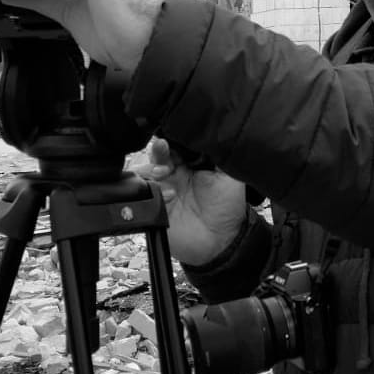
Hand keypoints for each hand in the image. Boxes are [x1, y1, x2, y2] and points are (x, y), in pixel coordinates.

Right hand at [138, 139, 249, 266]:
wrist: (222, 241)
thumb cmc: (228, 207)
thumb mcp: (230, 175)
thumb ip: (219, 153)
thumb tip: (211, 132)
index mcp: (190, 163)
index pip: (176, 144)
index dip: (173, 138)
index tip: (173, 137)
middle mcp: (173, 174)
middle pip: (158, 154)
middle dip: (158, 150)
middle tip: (163, 148)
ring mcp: (162, 190)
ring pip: (146, 172)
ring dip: (152, 169)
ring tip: (163, 172)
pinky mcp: (155, 208)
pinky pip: (143, 196)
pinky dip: (153, 192)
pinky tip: (169, 195)